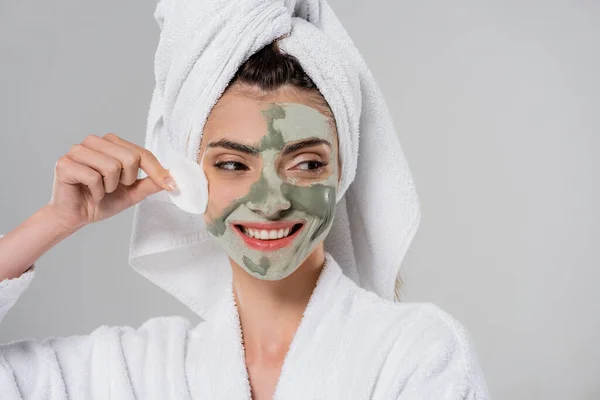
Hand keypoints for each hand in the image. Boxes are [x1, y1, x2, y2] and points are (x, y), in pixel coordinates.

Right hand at [46, 133, 175, 231]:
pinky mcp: (65, 163)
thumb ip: (150, 183)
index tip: (171, 185)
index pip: (142, 153)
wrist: (75, 216)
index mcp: (112, 143)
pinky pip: (93, 177)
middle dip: (127, 180)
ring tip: (100, 190)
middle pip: (130, 157)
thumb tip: (173, 178)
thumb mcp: (132, 192)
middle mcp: (95, 141)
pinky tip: (88, 193)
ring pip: (112, 167)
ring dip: (110, 187)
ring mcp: (78, 150)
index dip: (157, 170)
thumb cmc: (101, 201)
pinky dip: (96, 192)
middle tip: (113, 188)